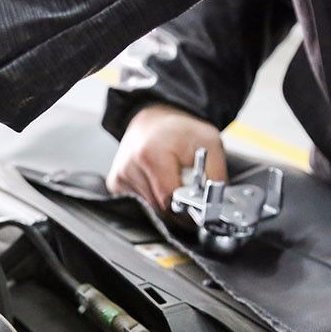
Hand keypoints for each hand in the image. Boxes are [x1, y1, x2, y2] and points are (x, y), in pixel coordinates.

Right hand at [106, 104, 226, 212]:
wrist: (153, 122)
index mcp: (150, 155)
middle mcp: (129, 167)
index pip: (169, 198)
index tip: (196, 204)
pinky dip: (152, 199)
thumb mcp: (209, 143)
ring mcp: (119, 177)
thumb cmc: (179, 131)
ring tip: (170, 181)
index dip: (186, 207)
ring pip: (149, 209)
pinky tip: (155, 182)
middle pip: (158, 208)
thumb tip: (216, 205)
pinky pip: (139, 204)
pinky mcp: (115, 183)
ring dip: (164, 202)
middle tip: (186, 189)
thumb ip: (216, 175)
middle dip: (177, 205)